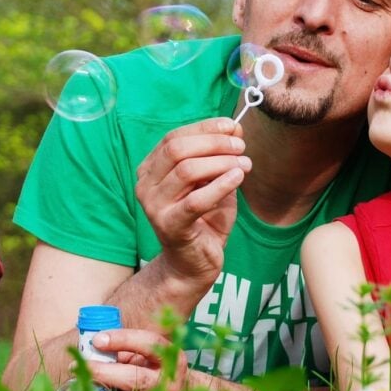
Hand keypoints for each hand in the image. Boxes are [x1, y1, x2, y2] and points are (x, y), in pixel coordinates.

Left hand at [85, 328, 187, 390]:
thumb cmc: (157, 368)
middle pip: (137, 379)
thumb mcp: (148, 355)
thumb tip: (93, 347)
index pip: (150, 343)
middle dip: (105, 372)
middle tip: (80, 366)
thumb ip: (126, 351)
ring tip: (81, 389)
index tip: (97, 339)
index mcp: (172, 358)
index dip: (123, 339)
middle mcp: (169, 383)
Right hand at [135, 117, 249, 284]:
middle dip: (214, 143)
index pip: (174, 137)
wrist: (193, 263)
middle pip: (177, 150)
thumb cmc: (204, 218)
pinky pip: (196, 200)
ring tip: (245, 164)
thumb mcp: (212, 180)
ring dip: (221, 163)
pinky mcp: (169, 226)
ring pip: (186, 171)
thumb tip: (234, 127)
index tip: (233, 126)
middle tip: (240, 147)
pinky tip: (238, 178)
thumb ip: (220, 155)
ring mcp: (154, 206)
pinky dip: (220, 185)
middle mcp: (146, 185)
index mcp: (151, 169)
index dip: (205, 128)